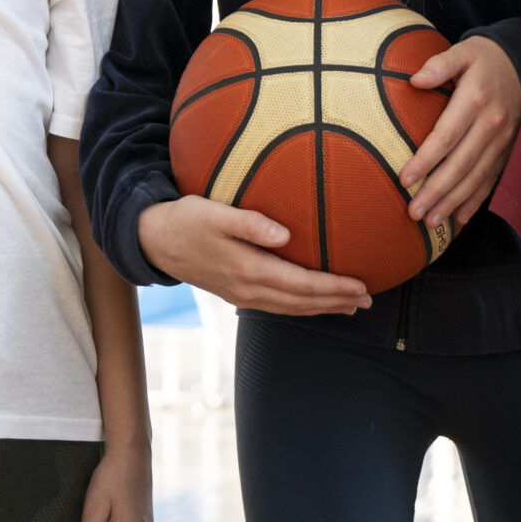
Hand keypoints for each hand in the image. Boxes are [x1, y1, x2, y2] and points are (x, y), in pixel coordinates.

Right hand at [137, 195, 367, 314]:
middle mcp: (248, 289)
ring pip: (291, 308)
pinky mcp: (236, 293)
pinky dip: (301, 307)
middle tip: (367, 299)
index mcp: (248, 269)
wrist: (153, 240)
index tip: (360, 285)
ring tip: (350, 306)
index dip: (333, 287)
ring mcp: (242, 295)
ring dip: (323, 308)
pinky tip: (311, 303)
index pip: (301, 284)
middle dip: (337, 301)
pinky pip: (278, 306)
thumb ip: (250, 222)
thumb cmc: (186, 219)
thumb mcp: (215, 213)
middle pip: (302, 302)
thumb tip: (285, 234)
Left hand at [398, 35, 520, 228]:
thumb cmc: (485, 58)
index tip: (404, 179)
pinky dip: (476, 200)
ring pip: (476, 177)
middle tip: (413, 212)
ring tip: (431, 221)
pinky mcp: (508, 149)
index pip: (446, 136)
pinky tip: (460, 218)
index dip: (426, 160)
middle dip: (437, 192)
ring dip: (454, 202)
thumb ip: (439, 64)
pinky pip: (491, 179)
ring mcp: (503, 140)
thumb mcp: (464, 51)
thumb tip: (415, 80)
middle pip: (461, 165)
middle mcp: (492, 125)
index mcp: (475, 100)